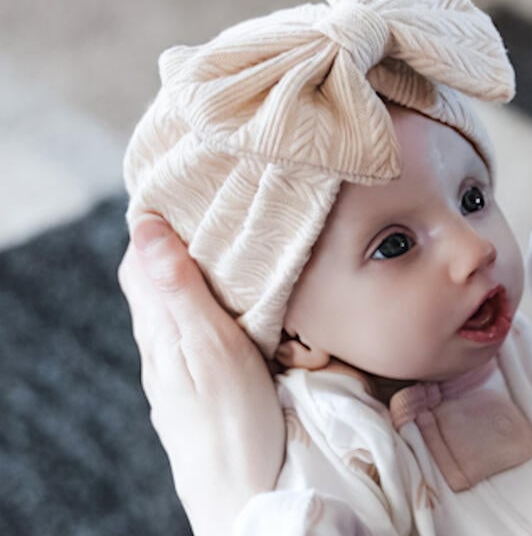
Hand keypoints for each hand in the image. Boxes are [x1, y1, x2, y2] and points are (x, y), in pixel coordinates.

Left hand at [118, 214, 284, 535]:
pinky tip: (227, 307)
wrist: (240, 493)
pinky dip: (200, 307)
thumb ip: (180, 289)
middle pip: (151, 284)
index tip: (181, 191)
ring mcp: (176, 373)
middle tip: (206, 211)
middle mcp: (159, 350)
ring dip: (186, 275)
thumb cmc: (233, 422)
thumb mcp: (210, 346)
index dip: (153, 224)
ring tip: (220, 249)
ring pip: (172, 310)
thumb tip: (144, 227)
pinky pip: (190, 335)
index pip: (138, 263)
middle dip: (170, 243)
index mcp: (159, 331)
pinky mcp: (197, 390)